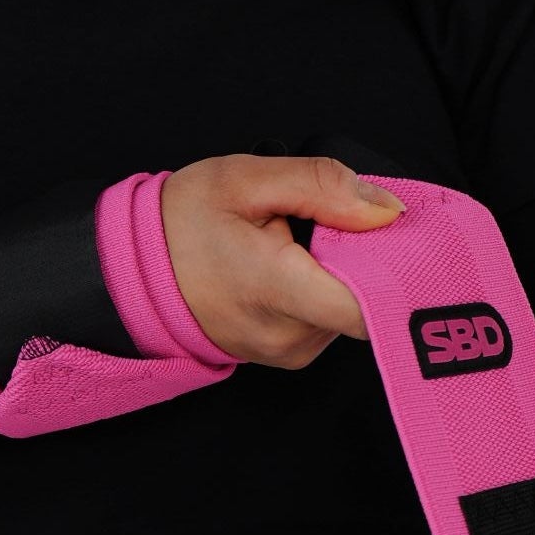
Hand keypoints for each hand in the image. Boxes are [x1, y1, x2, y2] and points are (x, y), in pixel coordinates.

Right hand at [160, 153, 404, 366]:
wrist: (134, 268)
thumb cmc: (181, 222)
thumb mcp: (246, 179)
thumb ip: (322, 186)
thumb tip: (385, 209)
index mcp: (276, 290)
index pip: (370, 305)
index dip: (399, 268)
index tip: (400, 234)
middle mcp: (288, 335)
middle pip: (368, 300)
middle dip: (365, 255)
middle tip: (335, 217)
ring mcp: (288, 352)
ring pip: (350, 308)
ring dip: (343, 271)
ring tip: (301, 240)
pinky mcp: (287, 355)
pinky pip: (329, 319)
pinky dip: (325, 288)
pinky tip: (294, 263)